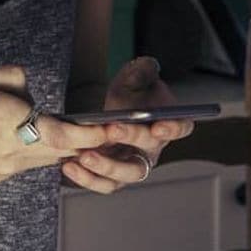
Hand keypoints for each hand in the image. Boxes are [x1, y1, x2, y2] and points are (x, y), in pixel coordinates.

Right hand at [0, 65, 109, 188]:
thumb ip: (11, 79)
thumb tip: (31, 90)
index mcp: (8, 121)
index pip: (64, 134)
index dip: (93, 133)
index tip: (114, 127)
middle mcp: (11, 151)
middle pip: (62, 150)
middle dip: (86, 140)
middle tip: (108, 129)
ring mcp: (2, 169)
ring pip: (45, 158)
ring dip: (60, 146)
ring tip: (72, 131)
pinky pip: (25, 164)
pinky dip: (36, 151)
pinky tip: (27, 137)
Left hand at [61, 56, 194, 194]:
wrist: (107, 114)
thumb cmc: (127, 98)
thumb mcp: (132, 79)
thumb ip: (141, 71)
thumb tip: (147, 66)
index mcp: (165, 124)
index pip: (179, 128)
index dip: (173, 128)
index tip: (158, 125)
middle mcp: (152, 150)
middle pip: (148, 151)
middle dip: (131, 140)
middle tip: (112, 129)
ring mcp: (133, 167)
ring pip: (126, 174)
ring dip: (106, 167)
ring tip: (86, 156)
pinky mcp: (113, 178)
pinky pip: (104, 184)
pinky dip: (87, 179)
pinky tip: (70, 166)